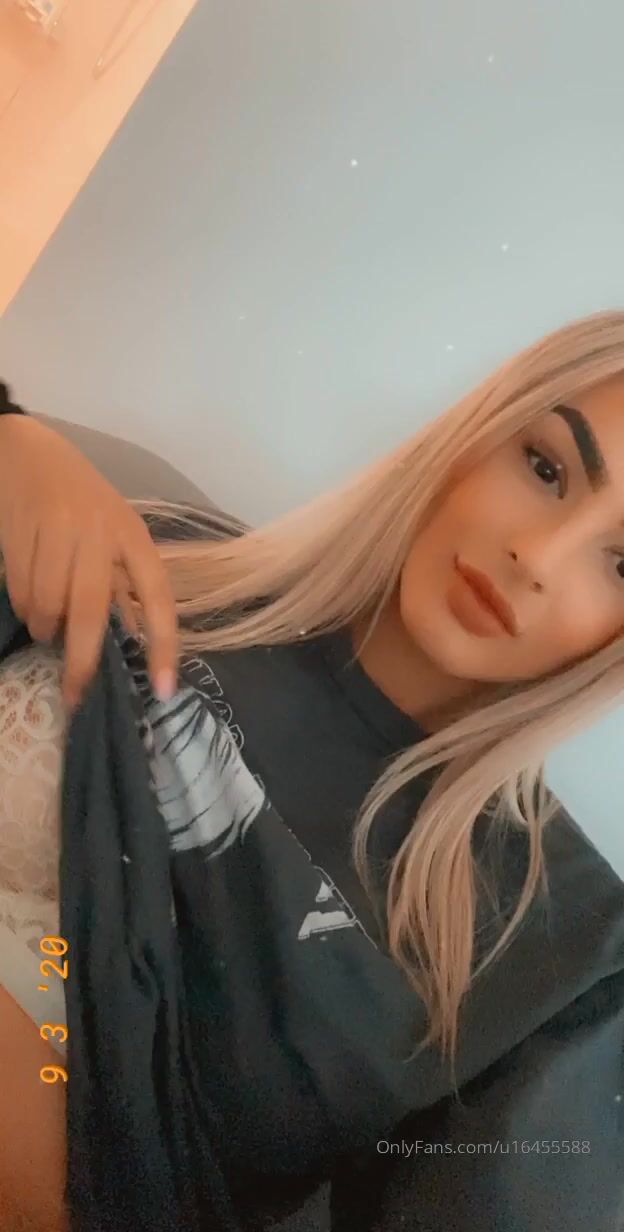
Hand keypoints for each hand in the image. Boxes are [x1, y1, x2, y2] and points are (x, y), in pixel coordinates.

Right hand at [0, 414, 177, 708]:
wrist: (23, 448)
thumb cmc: (78, 496)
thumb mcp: (112, 531)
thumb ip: (120, 581)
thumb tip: (130, 637)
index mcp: (133, 534)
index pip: (158, 596)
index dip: (164, 644)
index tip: (164, 689)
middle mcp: (100, 531)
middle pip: (89, 610)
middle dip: (81, 660)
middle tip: (74, 693)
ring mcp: (57, 529)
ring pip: (47, 604)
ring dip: (44, 629)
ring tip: (45, 629)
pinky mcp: (20, 530)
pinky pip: (20, 589)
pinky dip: (23, 607)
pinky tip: (27, 602)